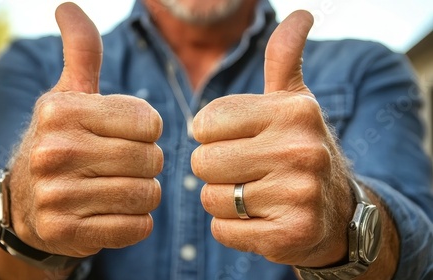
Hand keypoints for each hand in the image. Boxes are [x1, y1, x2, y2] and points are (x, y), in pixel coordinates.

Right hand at [8, 3, 162, 256]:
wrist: (28, 202)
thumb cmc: (64, 140)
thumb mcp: (69, 94)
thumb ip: (81, 52)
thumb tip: (67, 6)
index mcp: (61, 110)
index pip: (150, 121)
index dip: (148, 131)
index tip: (127, 135)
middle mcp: (52, 150)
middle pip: (151, 159)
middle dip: (148, 163)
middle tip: (126, 165)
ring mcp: (56, 195)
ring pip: (146, 195)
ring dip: (144, 193)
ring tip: (120, 187)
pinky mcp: (65, 232)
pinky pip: (135, 228)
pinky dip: (135, 222)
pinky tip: (114, 212)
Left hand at [191, 11, 353, 266]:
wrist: (337, 212)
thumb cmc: (298, 150)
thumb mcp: (294, 103)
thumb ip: (285, 59)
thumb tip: (302, 14)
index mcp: (293, 111)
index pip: (205, 123)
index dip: (211, 136)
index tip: (236, 141)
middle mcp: (301, 150)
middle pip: (203, 162)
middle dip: (214, 170)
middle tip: (245, 172)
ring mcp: (298, 195)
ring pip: (211, 199)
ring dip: (223, 201)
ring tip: (254, 196)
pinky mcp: (290, 234)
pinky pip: (223, 230)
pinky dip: (232, 229)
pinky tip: (260, 220)